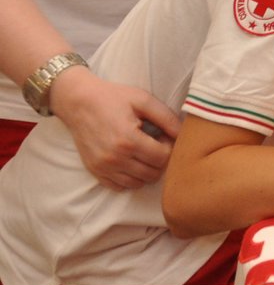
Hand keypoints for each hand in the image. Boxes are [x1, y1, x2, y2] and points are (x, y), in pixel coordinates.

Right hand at [49, 66, 180, 189]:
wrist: (79, 102)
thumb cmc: (113, 98)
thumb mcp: (144, 100)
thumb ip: (167, 118)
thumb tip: (184, 134)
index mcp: (128, 140)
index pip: (162, 158)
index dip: (170, 147)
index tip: (165, 136)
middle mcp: (114, 159)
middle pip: (152, 173)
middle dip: (160, 160)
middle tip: (156, 143)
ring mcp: (103, 168)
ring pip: (138, 183)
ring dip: (147, 170)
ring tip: (144, 151)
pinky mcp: (95, 171)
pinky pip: (119, 187)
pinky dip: (130, 178)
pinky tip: (131, 161)